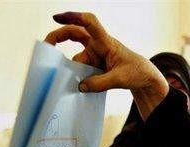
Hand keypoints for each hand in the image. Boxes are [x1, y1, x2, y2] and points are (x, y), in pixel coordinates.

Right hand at [45, 12, 168, 119]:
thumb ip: (99, 84)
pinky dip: (77, 78)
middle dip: (59, 37)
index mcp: (106, 42)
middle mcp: (98, 46)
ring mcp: (95, 57)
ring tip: (69, 83)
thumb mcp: (120, 79)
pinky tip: (77, 87)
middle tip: (46, 45)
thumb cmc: (136, 72)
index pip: (90, 23)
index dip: (74, 17)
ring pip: (76, 61)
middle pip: (75, 34)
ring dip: (72, 71)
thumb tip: (79, 86)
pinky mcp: (94, 68)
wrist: (144, 79)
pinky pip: (80, 71)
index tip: (58, 17)